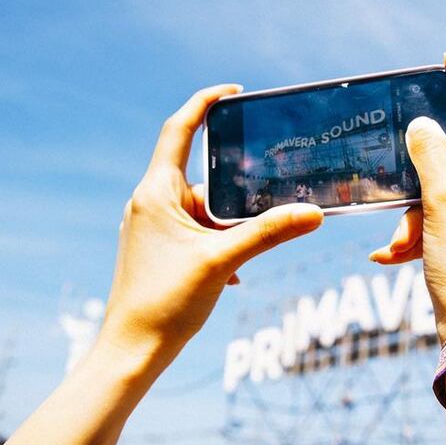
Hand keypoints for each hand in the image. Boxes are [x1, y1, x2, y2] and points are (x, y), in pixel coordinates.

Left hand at [100, 85, 323, 367]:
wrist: (131, 352)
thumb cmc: (165, 303)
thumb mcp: (224, 261)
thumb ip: (269, 233)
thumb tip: (314, 214)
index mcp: (157, 192)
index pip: (179, 130)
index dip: (205, 103)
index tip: (234, 92)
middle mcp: (151, 204)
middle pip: (204, 179)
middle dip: (238, 191)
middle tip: (274, 192)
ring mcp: (153, 229)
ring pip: (205, 211)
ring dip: (232, 227)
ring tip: (252, 251)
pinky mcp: (158, 251)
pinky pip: (198, 234)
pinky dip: (220, 245)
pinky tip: (234, 275)